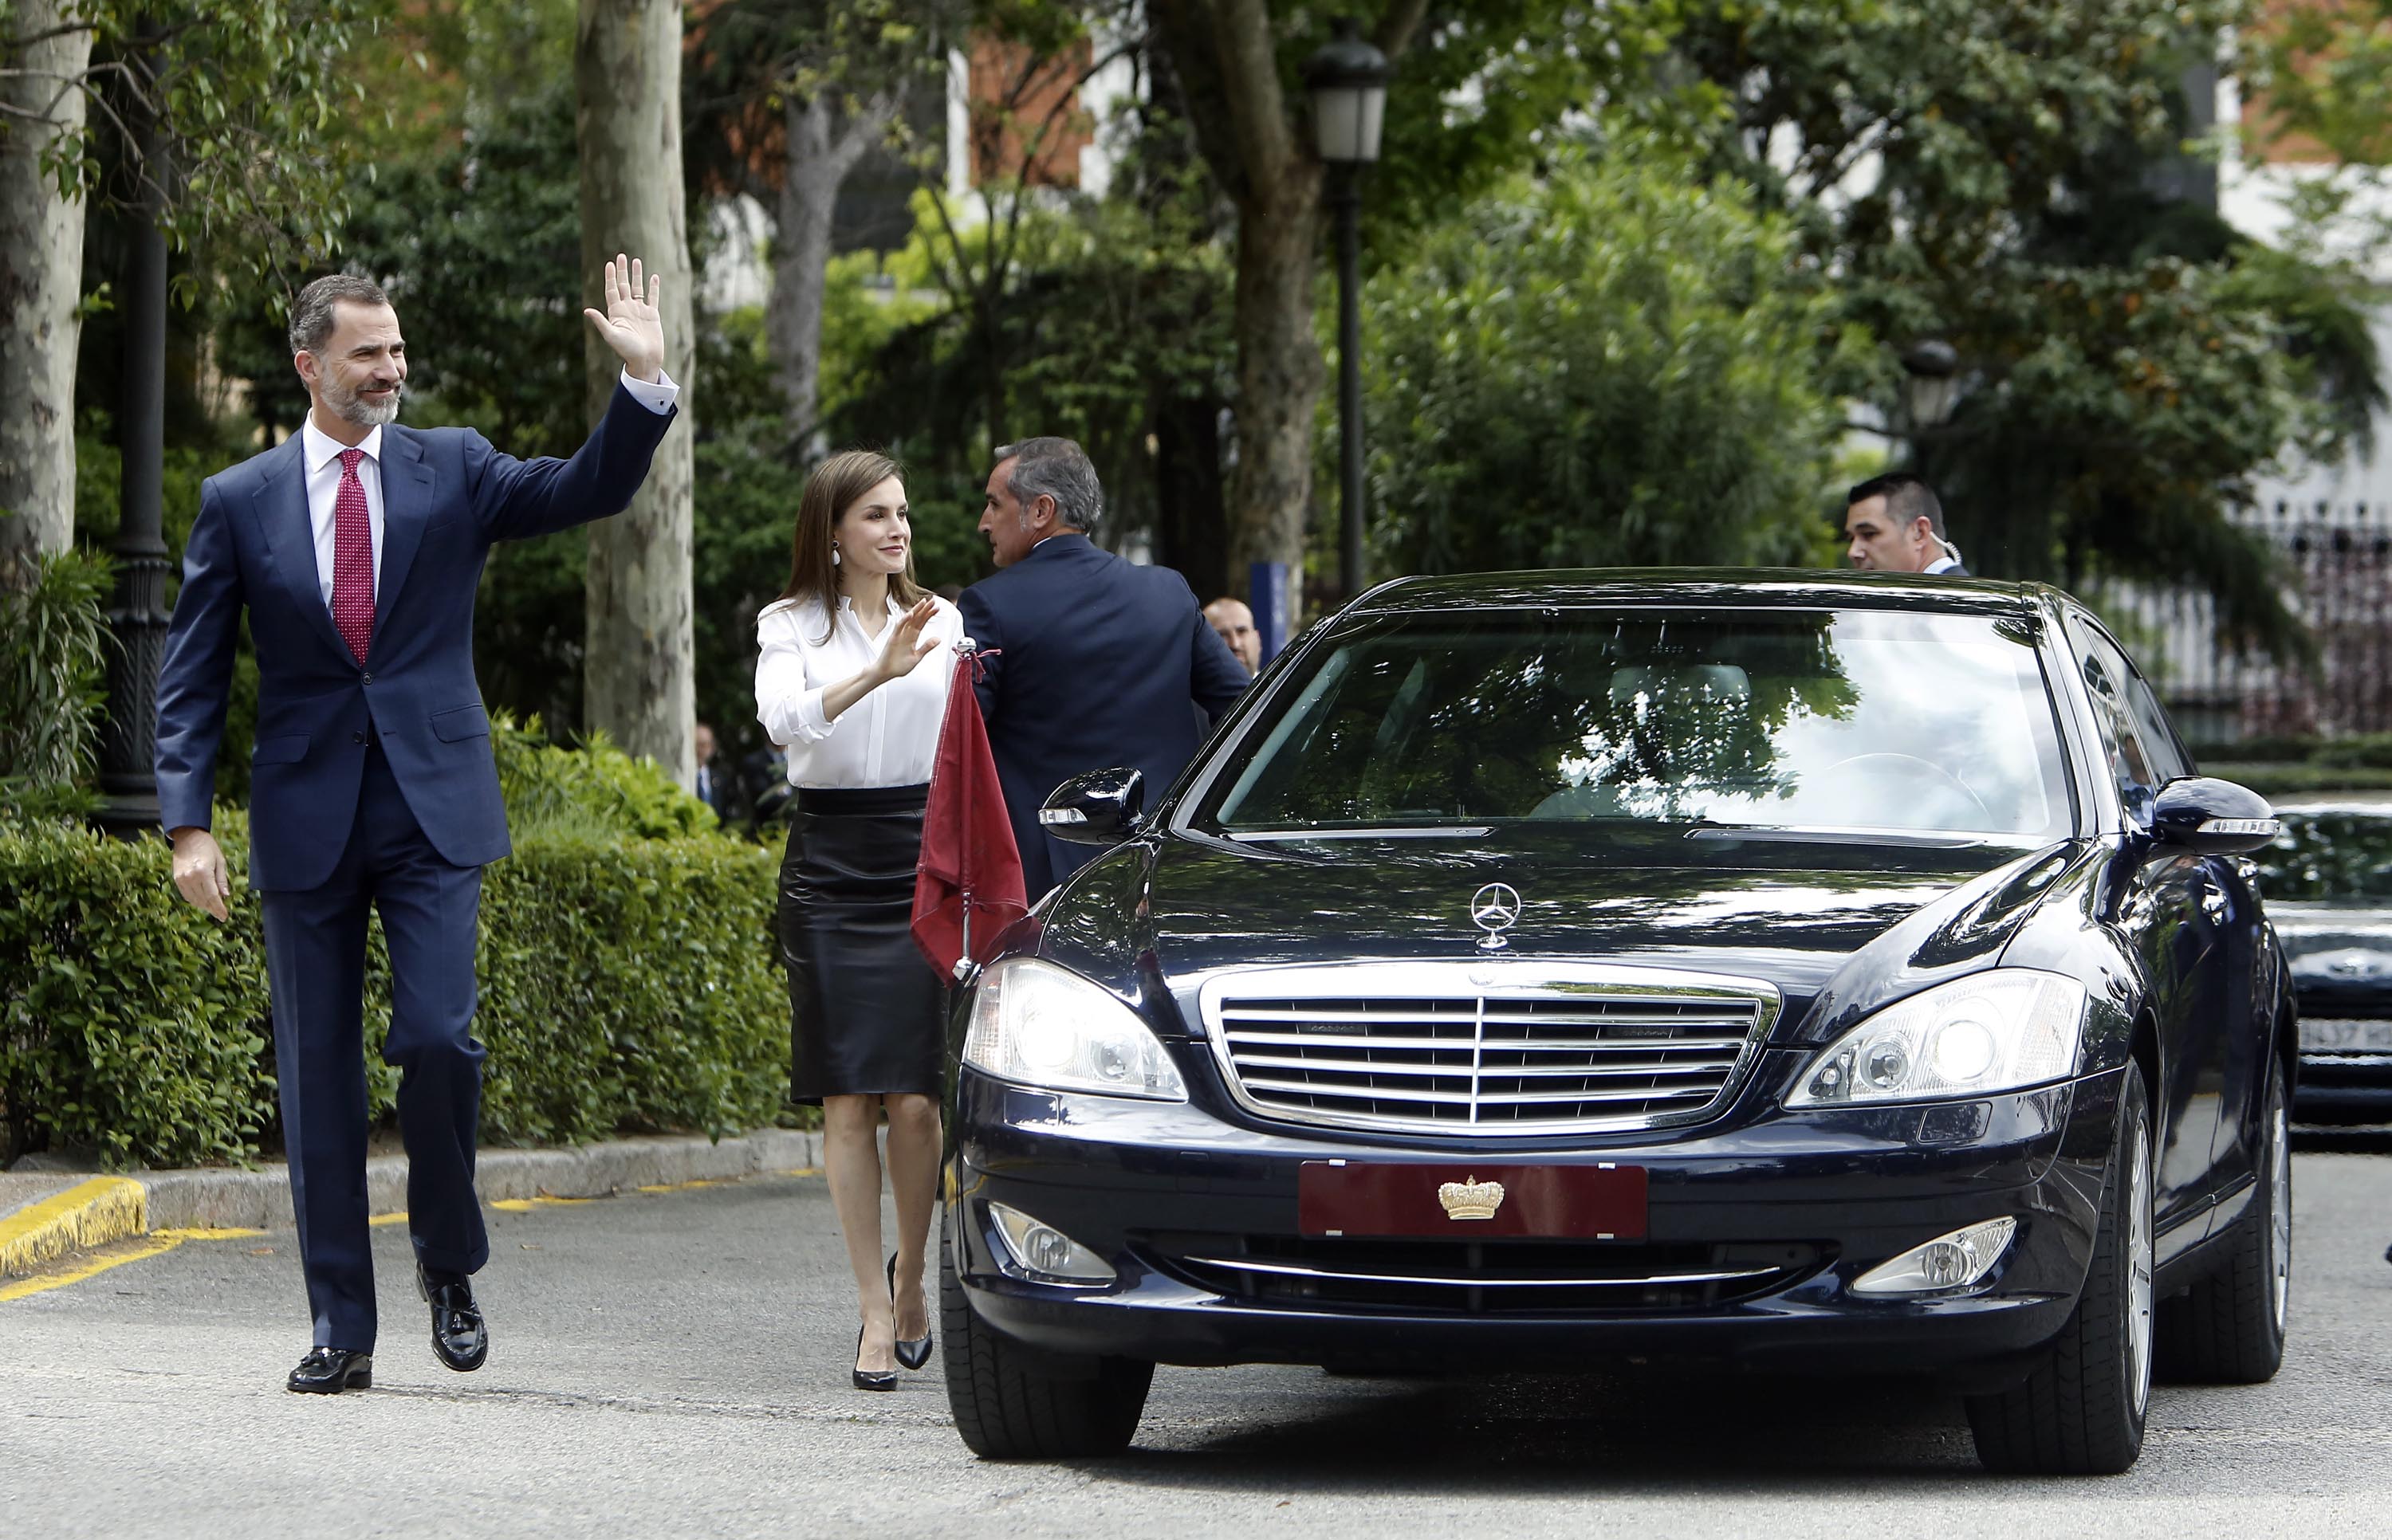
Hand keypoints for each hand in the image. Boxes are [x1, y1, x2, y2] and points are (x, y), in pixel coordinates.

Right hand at [170, 826, 232, 921]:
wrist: (187, 836)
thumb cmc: (207, 846)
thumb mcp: (220, 861)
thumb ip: (222, 880)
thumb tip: (225, 896)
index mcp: (203, 872)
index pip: (213, 896)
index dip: (219, 908)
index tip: (224, 916)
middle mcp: (191, 877)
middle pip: (203, 900)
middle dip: (213, 909)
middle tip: (221, 914)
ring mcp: (181, 878)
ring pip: (194, 899)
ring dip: (204, 906)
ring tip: (213, 909)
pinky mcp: (176, 878)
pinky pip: (186, 895)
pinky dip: (195, 900)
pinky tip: (202, 902)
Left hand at [583, 253, 665, 383]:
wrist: (645, 360)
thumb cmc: (627, 350)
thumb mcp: (612, 335)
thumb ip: (601, 322)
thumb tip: (586, 310)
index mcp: (616, 312)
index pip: (612, 290)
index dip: (610, 277)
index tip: (609, 264)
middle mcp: (627, 309)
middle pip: (624, 285)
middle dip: (622, 271)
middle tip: (621, 256)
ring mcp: (640, 311)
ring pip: (638, 288)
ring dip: (637, 275)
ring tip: (636, 261)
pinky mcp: (652, 315)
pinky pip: (653, 297)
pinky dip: (653, 287)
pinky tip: (653, 276)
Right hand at [873, 597, 942, 682]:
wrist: (887, 672)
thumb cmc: (899, 666)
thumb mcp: (917, 656)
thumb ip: (926, 647)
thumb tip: (938, 639)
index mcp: (912, 637)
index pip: (922, 623)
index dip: (929, 615)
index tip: (937, 608)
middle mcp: (906, 634)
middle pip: (917, 618)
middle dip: (925, 609)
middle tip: (933, 601)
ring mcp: (899, 635)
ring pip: (909, 620)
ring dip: (916, 611)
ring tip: (924, 603)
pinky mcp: (893, 638)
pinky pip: (899, 627)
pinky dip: (904, 620)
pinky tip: (910, 614)